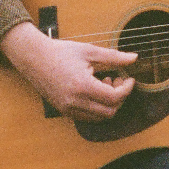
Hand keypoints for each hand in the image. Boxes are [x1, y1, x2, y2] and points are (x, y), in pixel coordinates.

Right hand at [0, 22, 136, 121]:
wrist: (34, 58)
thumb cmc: (61, 52)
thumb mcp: (90, 51)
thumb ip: (114, 57)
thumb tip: (134, 58)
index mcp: (82, 86)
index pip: (114, 98)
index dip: (126, 89)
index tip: (129, 78)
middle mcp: (74, 102)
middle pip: (110, 112)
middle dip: (120, 98)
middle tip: (118, 80)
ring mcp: (68, 109)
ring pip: (99, 117)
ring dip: (109, 104)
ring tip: (105, 83)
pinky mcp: (64, 111)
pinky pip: (87, 117)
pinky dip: (97, 107)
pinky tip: (95, 90)